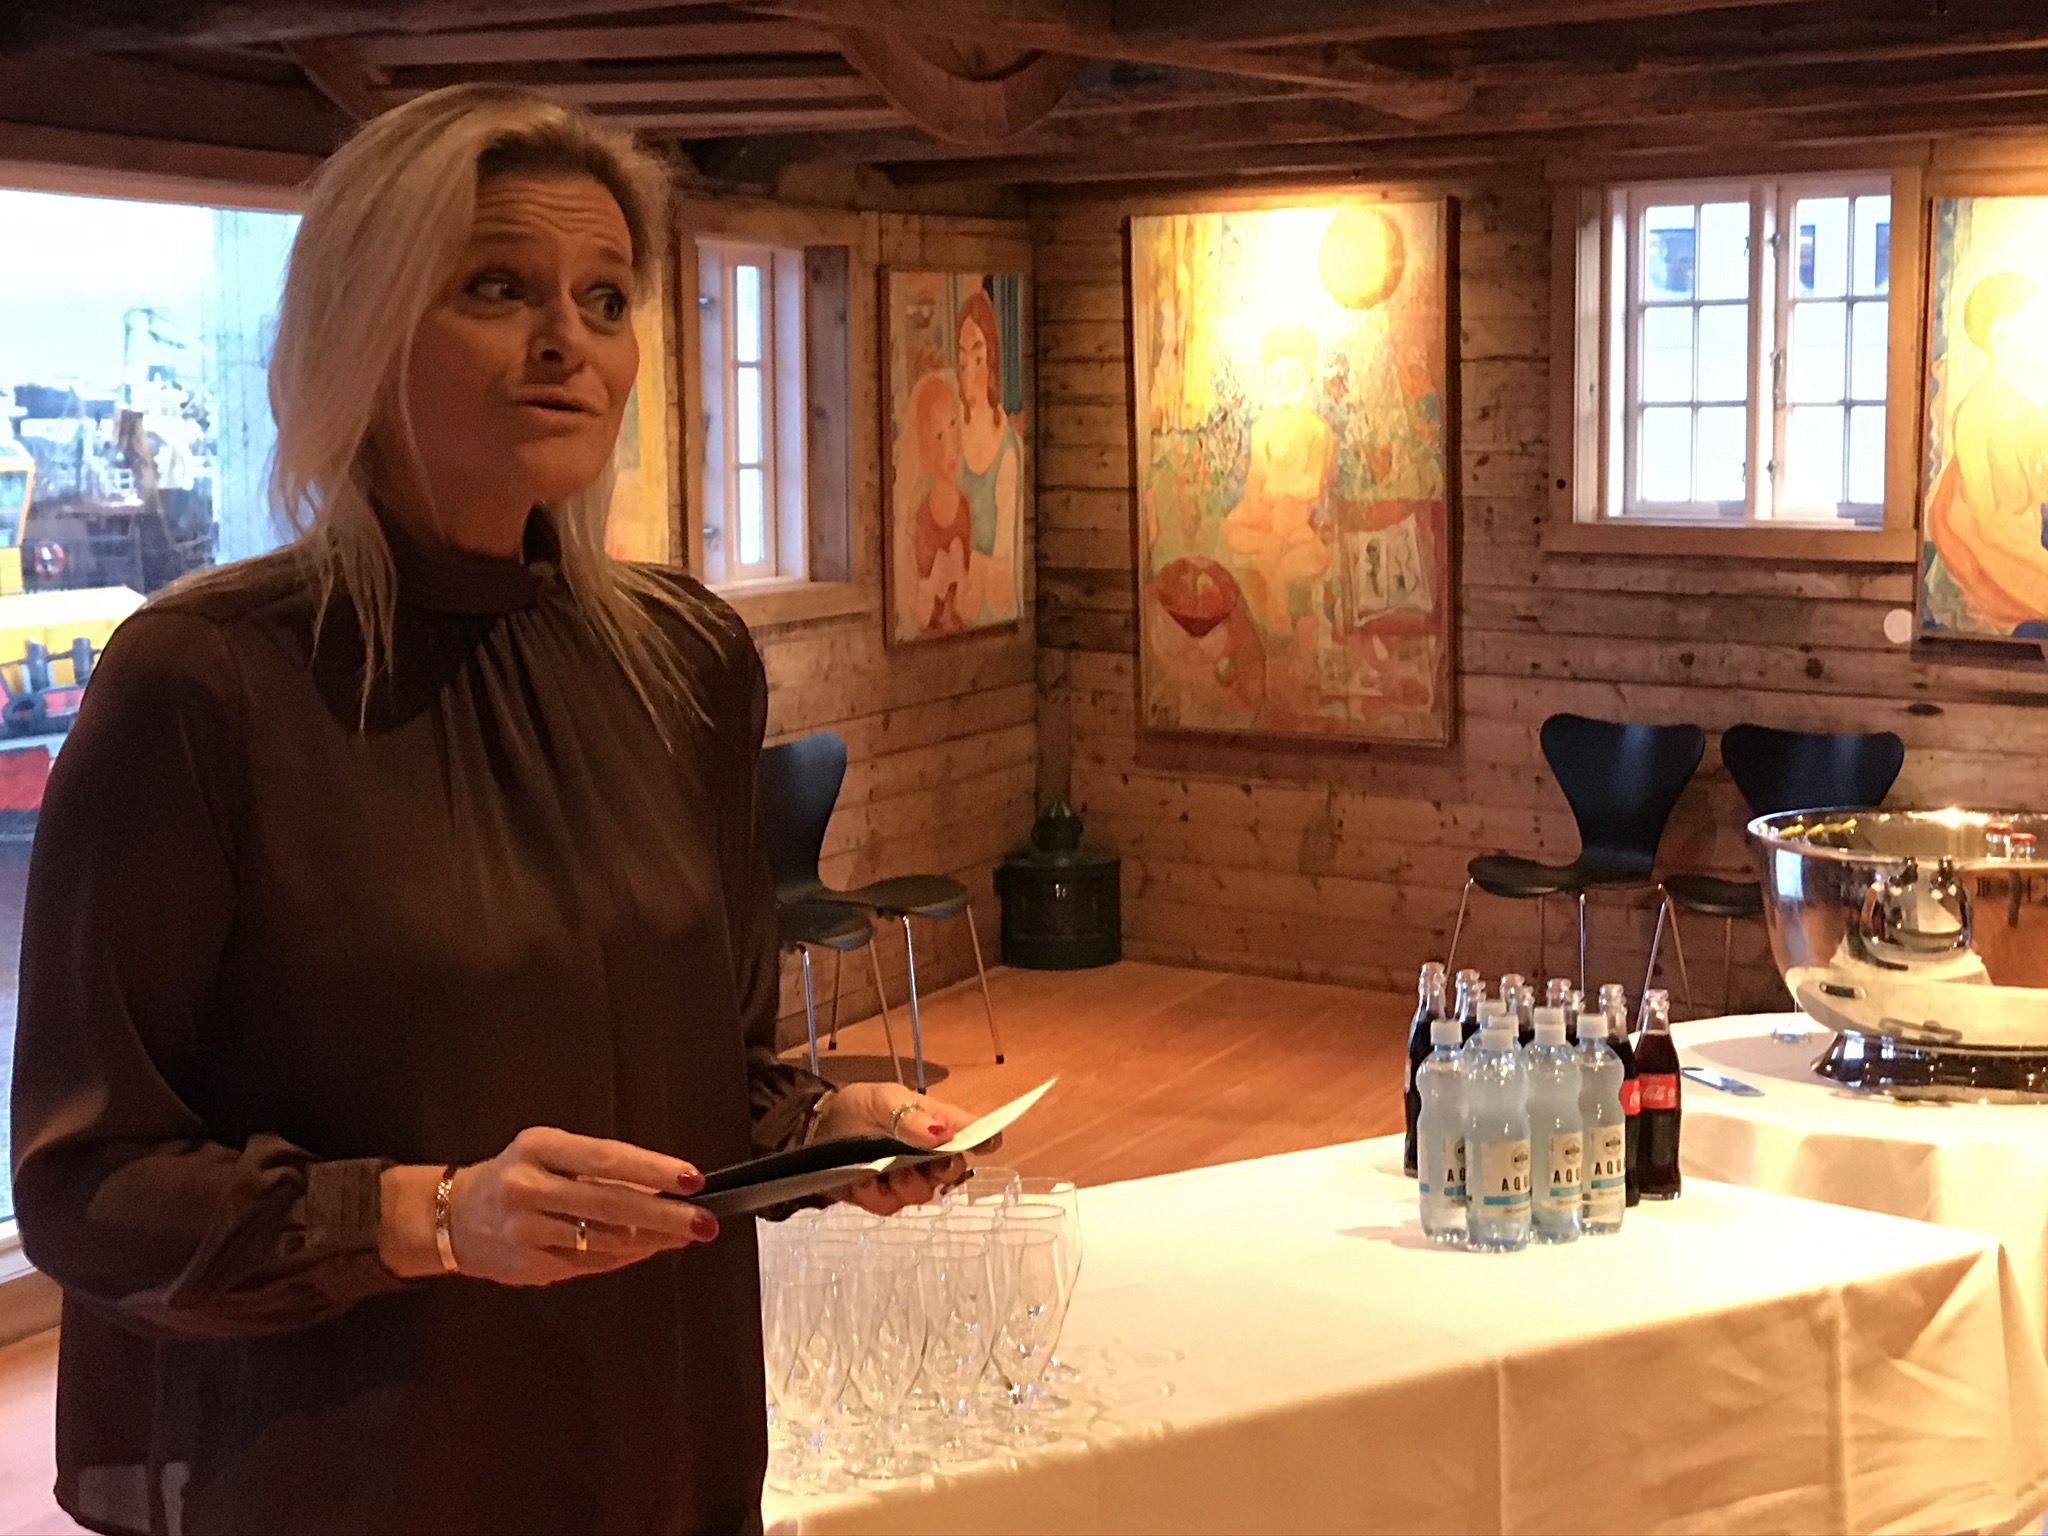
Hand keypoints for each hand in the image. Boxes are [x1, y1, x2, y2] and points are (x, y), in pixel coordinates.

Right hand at [379, 1127, 717, 1285]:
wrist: (452, 1217)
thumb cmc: (517, 1176)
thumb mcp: (550, 1153)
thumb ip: (600, 1168)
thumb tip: (663, 1186)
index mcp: (539, 1147)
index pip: (606, 1158)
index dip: (652, 1169)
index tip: (691, 1178)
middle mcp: (529, 1186)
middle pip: (610, 1204)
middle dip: (665, 1216)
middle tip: (703, 1222)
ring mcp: (526, 1229)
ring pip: (604, 1239)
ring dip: (652, 1240)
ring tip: (684, 1235)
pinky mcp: (528, 1264)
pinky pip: (589, 1263)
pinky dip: (624, 1258)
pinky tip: (648, 1250)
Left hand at [812, 1083, 988, 1214]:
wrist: (813, 1129)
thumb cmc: (856, 1107)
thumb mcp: (881, 1099)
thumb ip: (910, 1116)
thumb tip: (942, 1134)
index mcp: (935, 1122)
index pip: (973, 1132)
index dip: (986, 1139)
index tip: (987, 1146)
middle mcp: (928, 1153)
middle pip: (954, 1170)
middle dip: (940, 1169)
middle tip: (923, 1163)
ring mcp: (907, 1178)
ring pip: (924, 1194)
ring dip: (905, 1184)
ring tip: (881, 1170)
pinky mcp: (883, 1198)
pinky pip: (891, 1207)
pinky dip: (876, 1196)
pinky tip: (862, 1181)